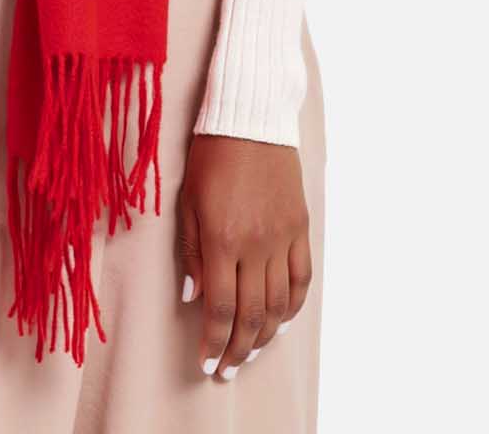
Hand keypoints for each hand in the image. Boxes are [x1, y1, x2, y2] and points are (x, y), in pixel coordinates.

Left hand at [177, 133, 312, 380]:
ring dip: (264, 336)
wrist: (250, 119)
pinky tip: (280, 321)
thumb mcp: (187, 200)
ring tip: (249, 353)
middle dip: (238, 349)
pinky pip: (301, 279)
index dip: (214, 341)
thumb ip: (190, 251)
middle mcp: (255, 244)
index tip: (206, 362)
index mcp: (221, 239)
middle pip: (252, 314)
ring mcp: (282, 238)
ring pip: (279, 304)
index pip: (220, 307)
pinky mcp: (300, 228)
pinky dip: (292, 307)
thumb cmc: (209, 156)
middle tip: (226, 370)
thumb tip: (193, 297)